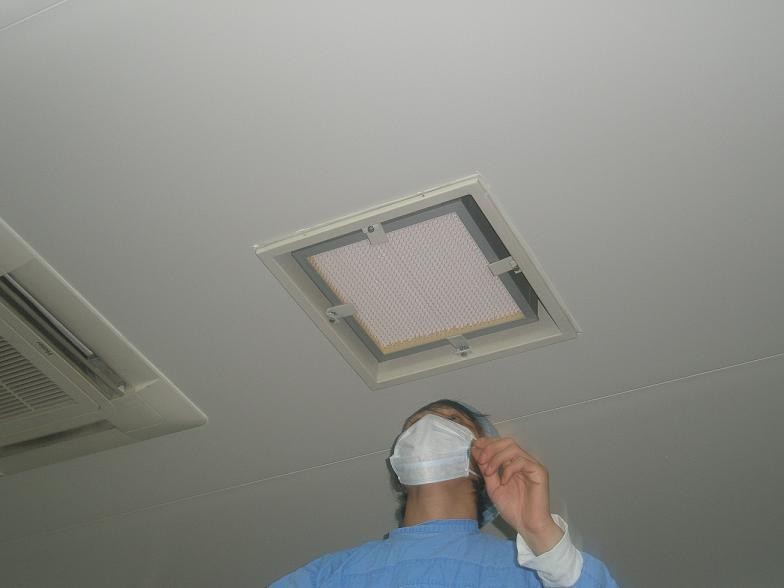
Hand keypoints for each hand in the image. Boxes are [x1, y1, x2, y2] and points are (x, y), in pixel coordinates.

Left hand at [472, 437, 563, 554]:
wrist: (527, 526)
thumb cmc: (513, 509)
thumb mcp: (493, 487)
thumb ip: (487, 470)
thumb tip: (476, 451)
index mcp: (513, 463)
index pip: (502, 444)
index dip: (488, 443)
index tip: (475, 447)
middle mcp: (524, 461)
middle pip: (508, 442)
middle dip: (491, 447)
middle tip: (480, 459)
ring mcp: (532, 465)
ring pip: (514, 448)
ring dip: (497, 457)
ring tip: (489, 471)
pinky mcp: (539, 472)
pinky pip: (522, 462)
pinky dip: (509, 469)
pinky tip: (503, 481)